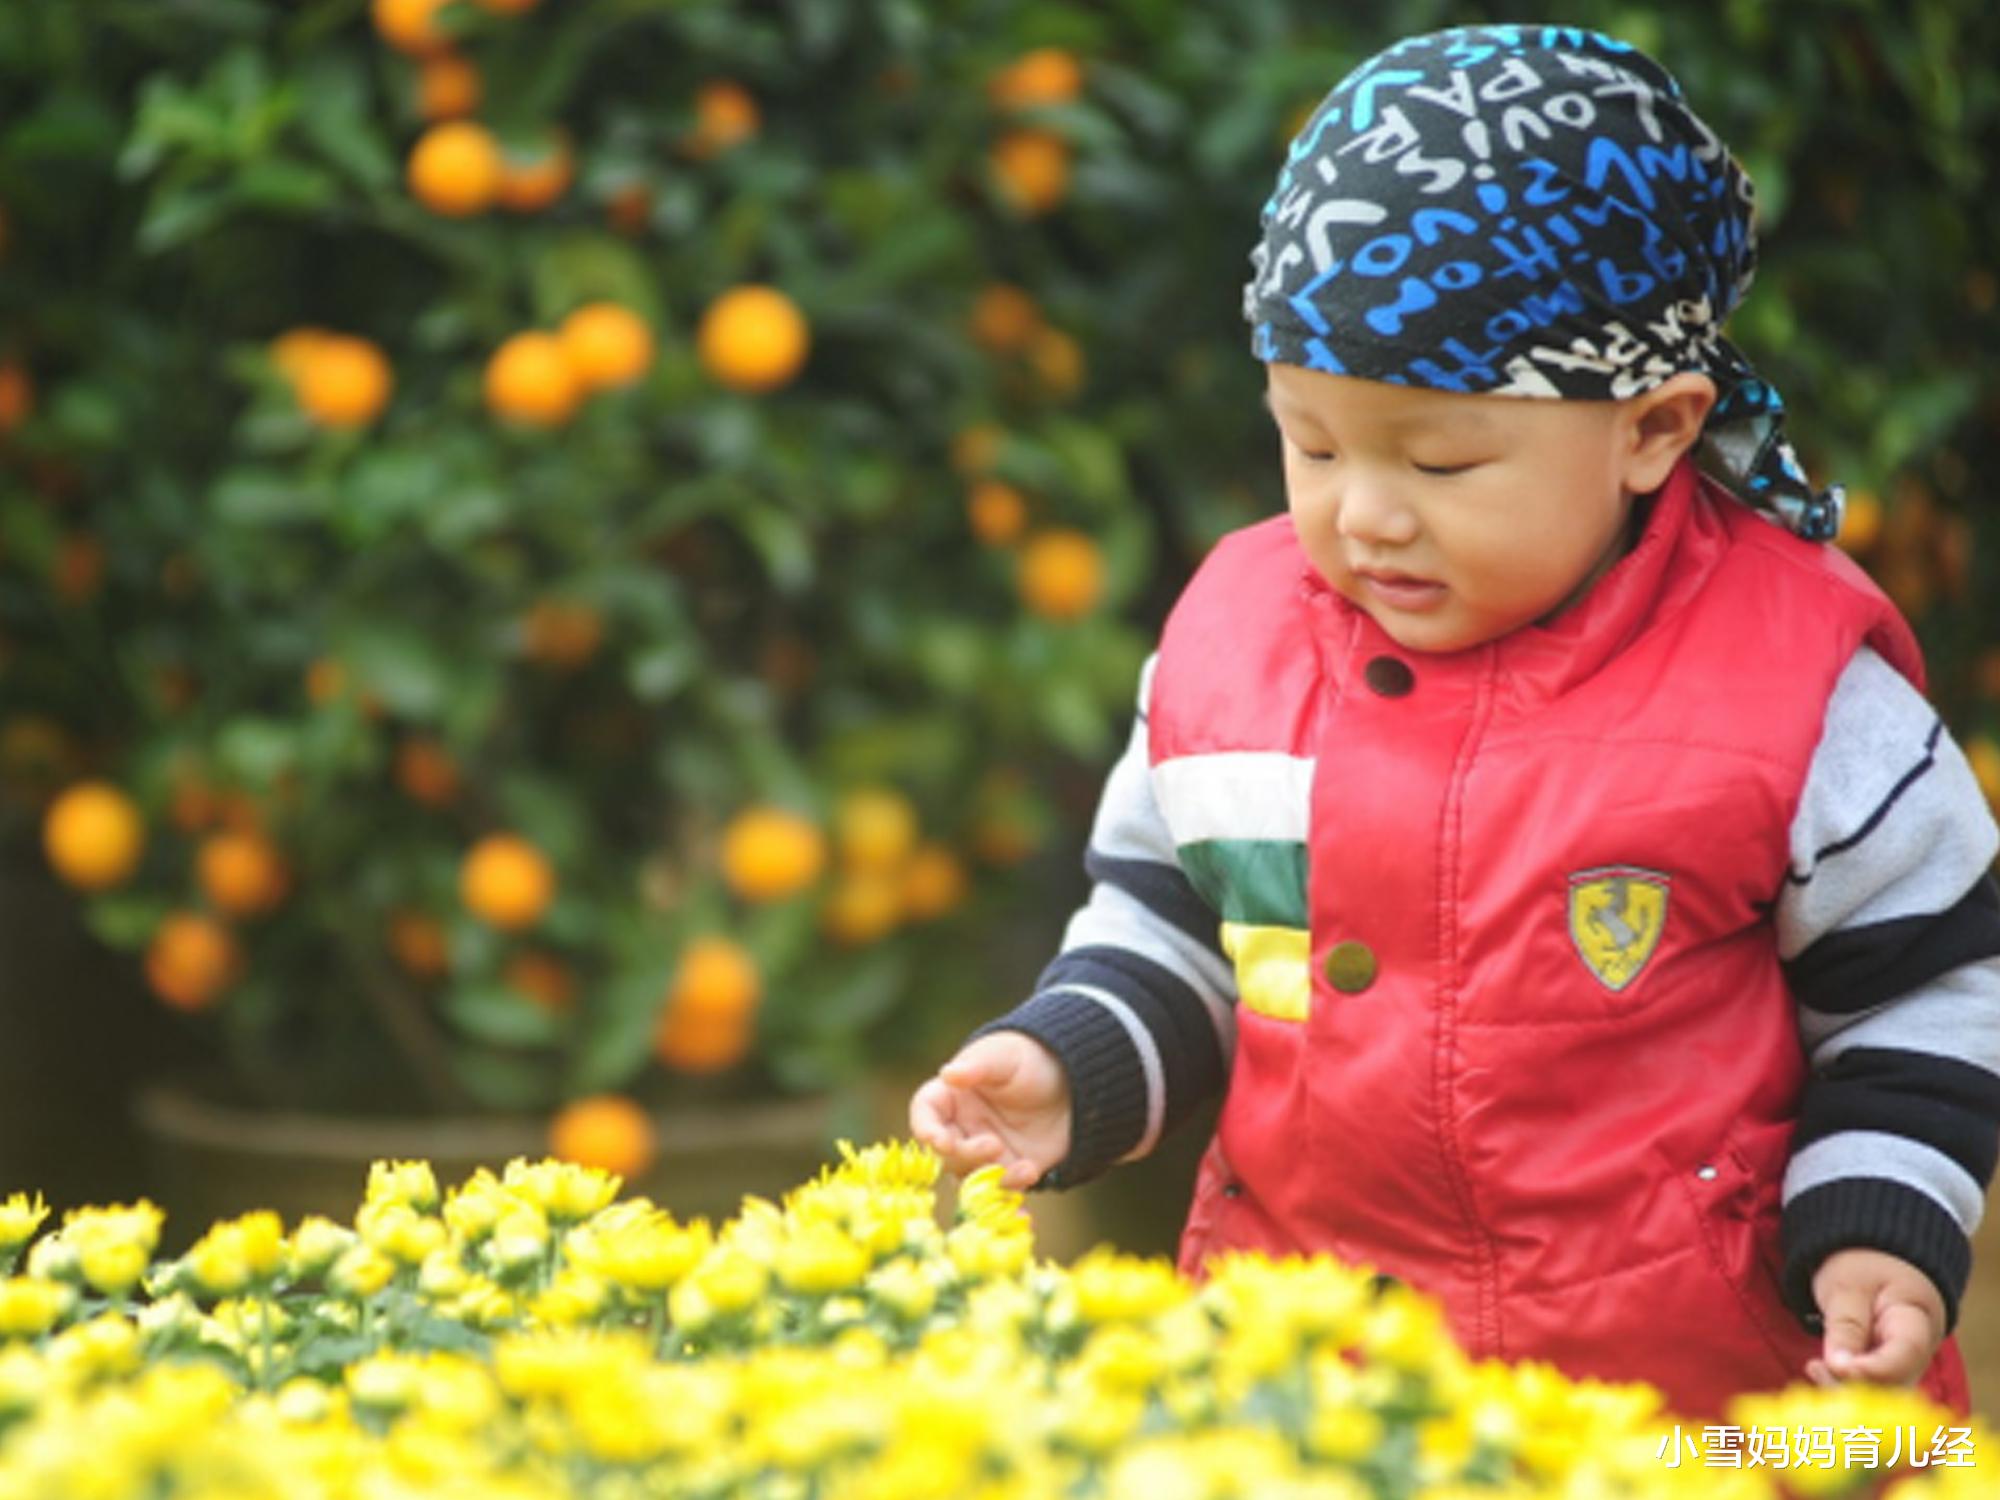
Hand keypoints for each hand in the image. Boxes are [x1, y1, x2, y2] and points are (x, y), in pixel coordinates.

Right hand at [908, 1032, 1071, 1191]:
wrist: (1072, 1084)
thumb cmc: (1030, 1060)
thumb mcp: (1005, 1057)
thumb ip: (978, 1066)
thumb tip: (948, 1073)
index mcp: (950, 1096)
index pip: (925, 1115)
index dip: (926, 1130)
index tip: (940, 1141)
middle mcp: (961, 1128)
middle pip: (946, 1153)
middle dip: (966, 1154)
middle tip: (994, 1145)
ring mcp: (983, 1153)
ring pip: (970, 1179)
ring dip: (990, 1180)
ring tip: (1025, 1169)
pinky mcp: (1007, 1171)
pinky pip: (1000, 1192)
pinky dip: (1010, 1197)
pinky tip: (1028, 1189)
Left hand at [1803, 1247, 1946, 1388]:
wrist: (1869, 1258)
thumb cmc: (1861, 1266)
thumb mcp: (1848, 1287)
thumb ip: (1846, 1326)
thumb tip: (1839, 1368)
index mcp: (1916, 1319)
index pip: (1906, 1352)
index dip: (1876, 1368)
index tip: (1841, 1369)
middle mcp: (1918, 1350)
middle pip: (1897, 1381)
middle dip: (1857, 1384)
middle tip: (1817, 1369)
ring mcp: (1905, 1364)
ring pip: (1884, 1392)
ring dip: (1847, 1388)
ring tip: (1814, 1368)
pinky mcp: (1888, 1371)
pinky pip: (1872, 1388)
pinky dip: (1845, 1385)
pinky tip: (1818, 1370)